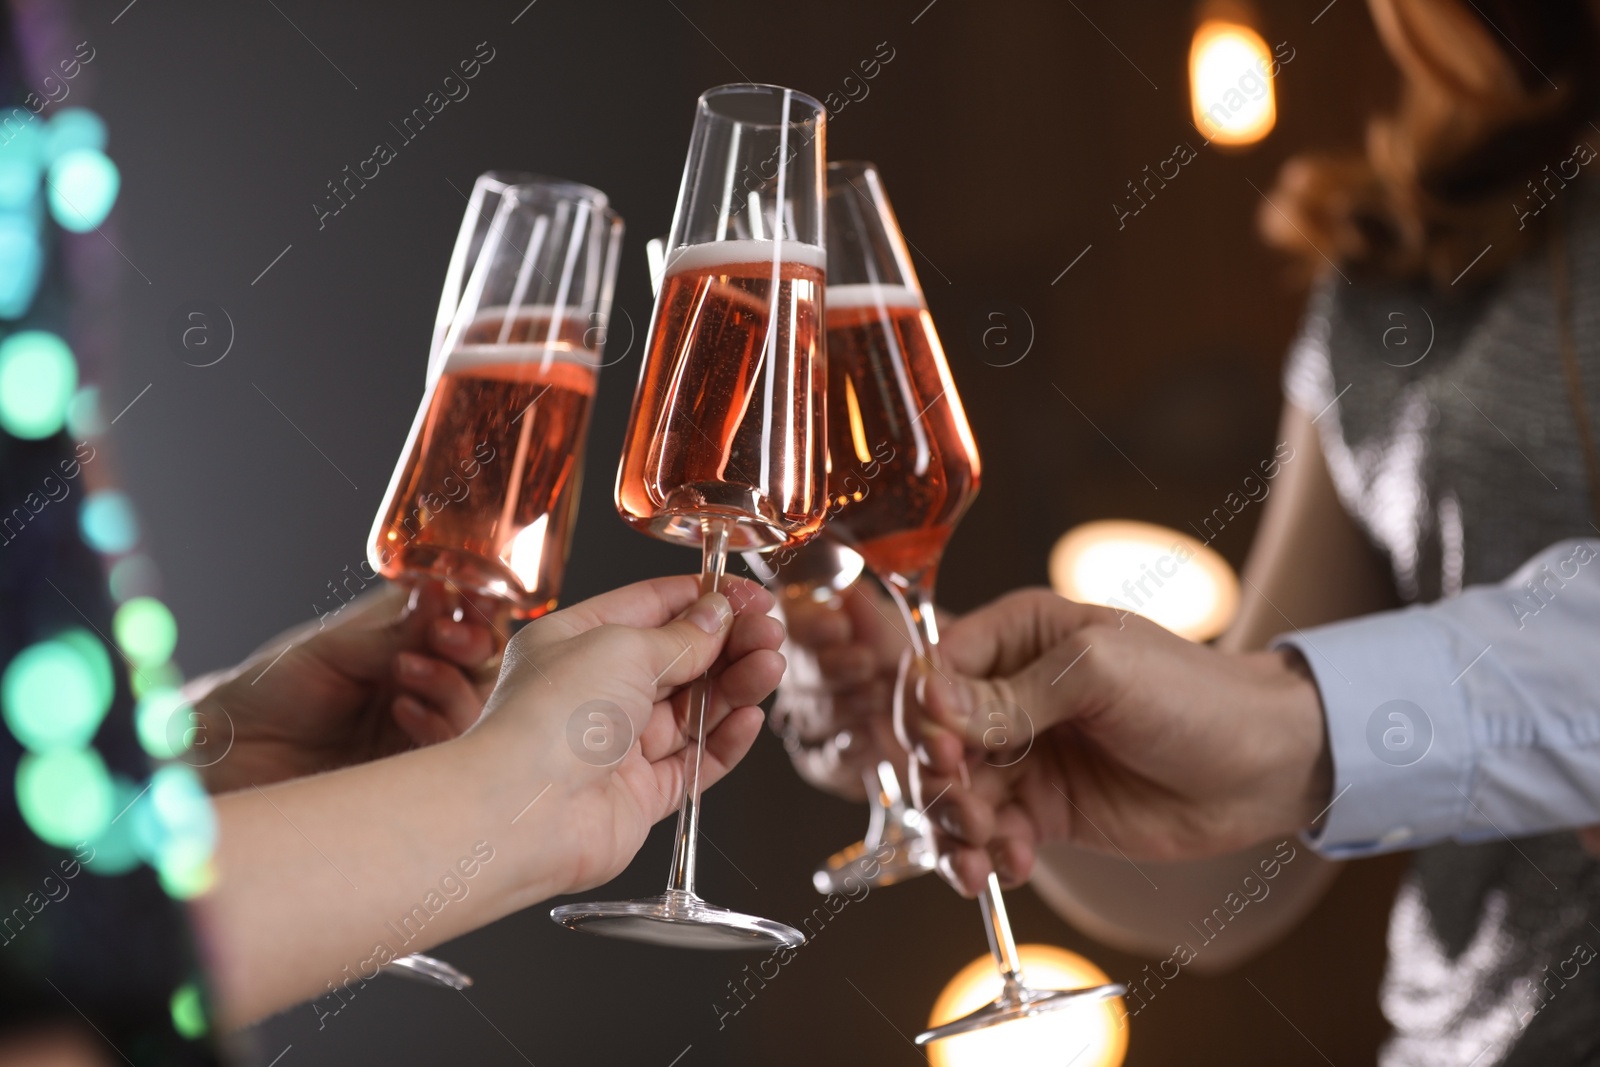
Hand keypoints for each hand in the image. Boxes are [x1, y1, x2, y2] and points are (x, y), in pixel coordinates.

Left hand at [187, 580, 502, 792]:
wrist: (224, 758)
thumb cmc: (263, 693)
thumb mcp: (328, 650)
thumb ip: (390, 633)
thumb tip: (440, 594)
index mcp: (402, 644)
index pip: (464, 625)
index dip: (475, 616)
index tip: (461, 609)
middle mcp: (418, 685)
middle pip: (484, 667)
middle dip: (472, 650)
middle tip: (442, 641)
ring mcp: (417, 729)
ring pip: (478, 708)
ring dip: (453, 685)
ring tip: (406, 673)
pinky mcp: (411, 774)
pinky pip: (452, 753)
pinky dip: (439, 726)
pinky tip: (404, 712)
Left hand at [466, 575, 785, 897]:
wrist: (525, 812)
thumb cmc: (548, 720)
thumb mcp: (622, 647)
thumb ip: (681, 636)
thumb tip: (716, 615)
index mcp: (576, 642)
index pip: (652, 608)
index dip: (705, 599)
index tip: (750, 596)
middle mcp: (596, 691)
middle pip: (680, 660)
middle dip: (729, 644)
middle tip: (769, 634)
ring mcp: (619, 745)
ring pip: (694, 710)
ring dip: (735, 687)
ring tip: (770, 669)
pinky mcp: (640, 794)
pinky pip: (695, 762)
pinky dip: (725, 739)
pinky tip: (750, 718)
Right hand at [775, 581, 919, 799]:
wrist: (957, 710)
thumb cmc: (929, 655)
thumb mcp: (911, 624)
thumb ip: (875, 614)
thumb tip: (851, 594)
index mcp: (814, 621)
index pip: (787, 617)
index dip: (806, 623)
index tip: (838, 625)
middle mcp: (806, 670)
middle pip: (790, 670)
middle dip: (827, 667)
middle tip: (865, 663)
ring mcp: (816, 716)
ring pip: (805, 714)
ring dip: (840, 707)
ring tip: (880, 697)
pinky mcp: (832, 761)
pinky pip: (819, 761)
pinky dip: (840, 753)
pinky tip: (865, 741)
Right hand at [898, 589, 1330, 896]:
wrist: (1264, 766)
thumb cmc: (1193, 695)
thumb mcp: (1099, 676)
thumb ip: (1012, 695)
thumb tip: (933, 702)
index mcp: (1017, 636)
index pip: (934, 669)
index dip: (924, 714)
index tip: (945, 752)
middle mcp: (1009, 693)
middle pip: (932, 739)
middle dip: (939, 781)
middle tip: (969, 812)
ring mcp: (1025, 755)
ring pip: (952, 794)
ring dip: (955, 828)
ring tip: (986, 855)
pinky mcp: (1043, 811)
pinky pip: (990, 835)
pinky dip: (988, 856)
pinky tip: (1013, 865)